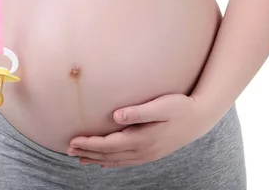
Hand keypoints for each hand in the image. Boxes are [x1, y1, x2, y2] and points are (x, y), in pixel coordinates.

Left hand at [68, 94, 214, 167]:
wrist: (200, 119)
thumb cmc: (180, 107)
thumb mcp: (161, 105)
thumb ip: (138, 112)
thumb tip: (115, 116)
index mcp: (142, 138)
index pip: (109, 144)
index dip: (90, 144)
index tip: (73, 141)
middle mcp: (142, 150)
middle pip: (109, 155)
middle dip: (88, 153)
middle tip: (68, 150)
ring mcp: (147, 154)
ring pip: (116, 161)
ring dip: (96, 159)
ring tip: (80, 158)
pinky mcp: (151, 153)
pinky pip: (126, 162)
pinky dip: (112, 163)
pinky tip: (104, 163)